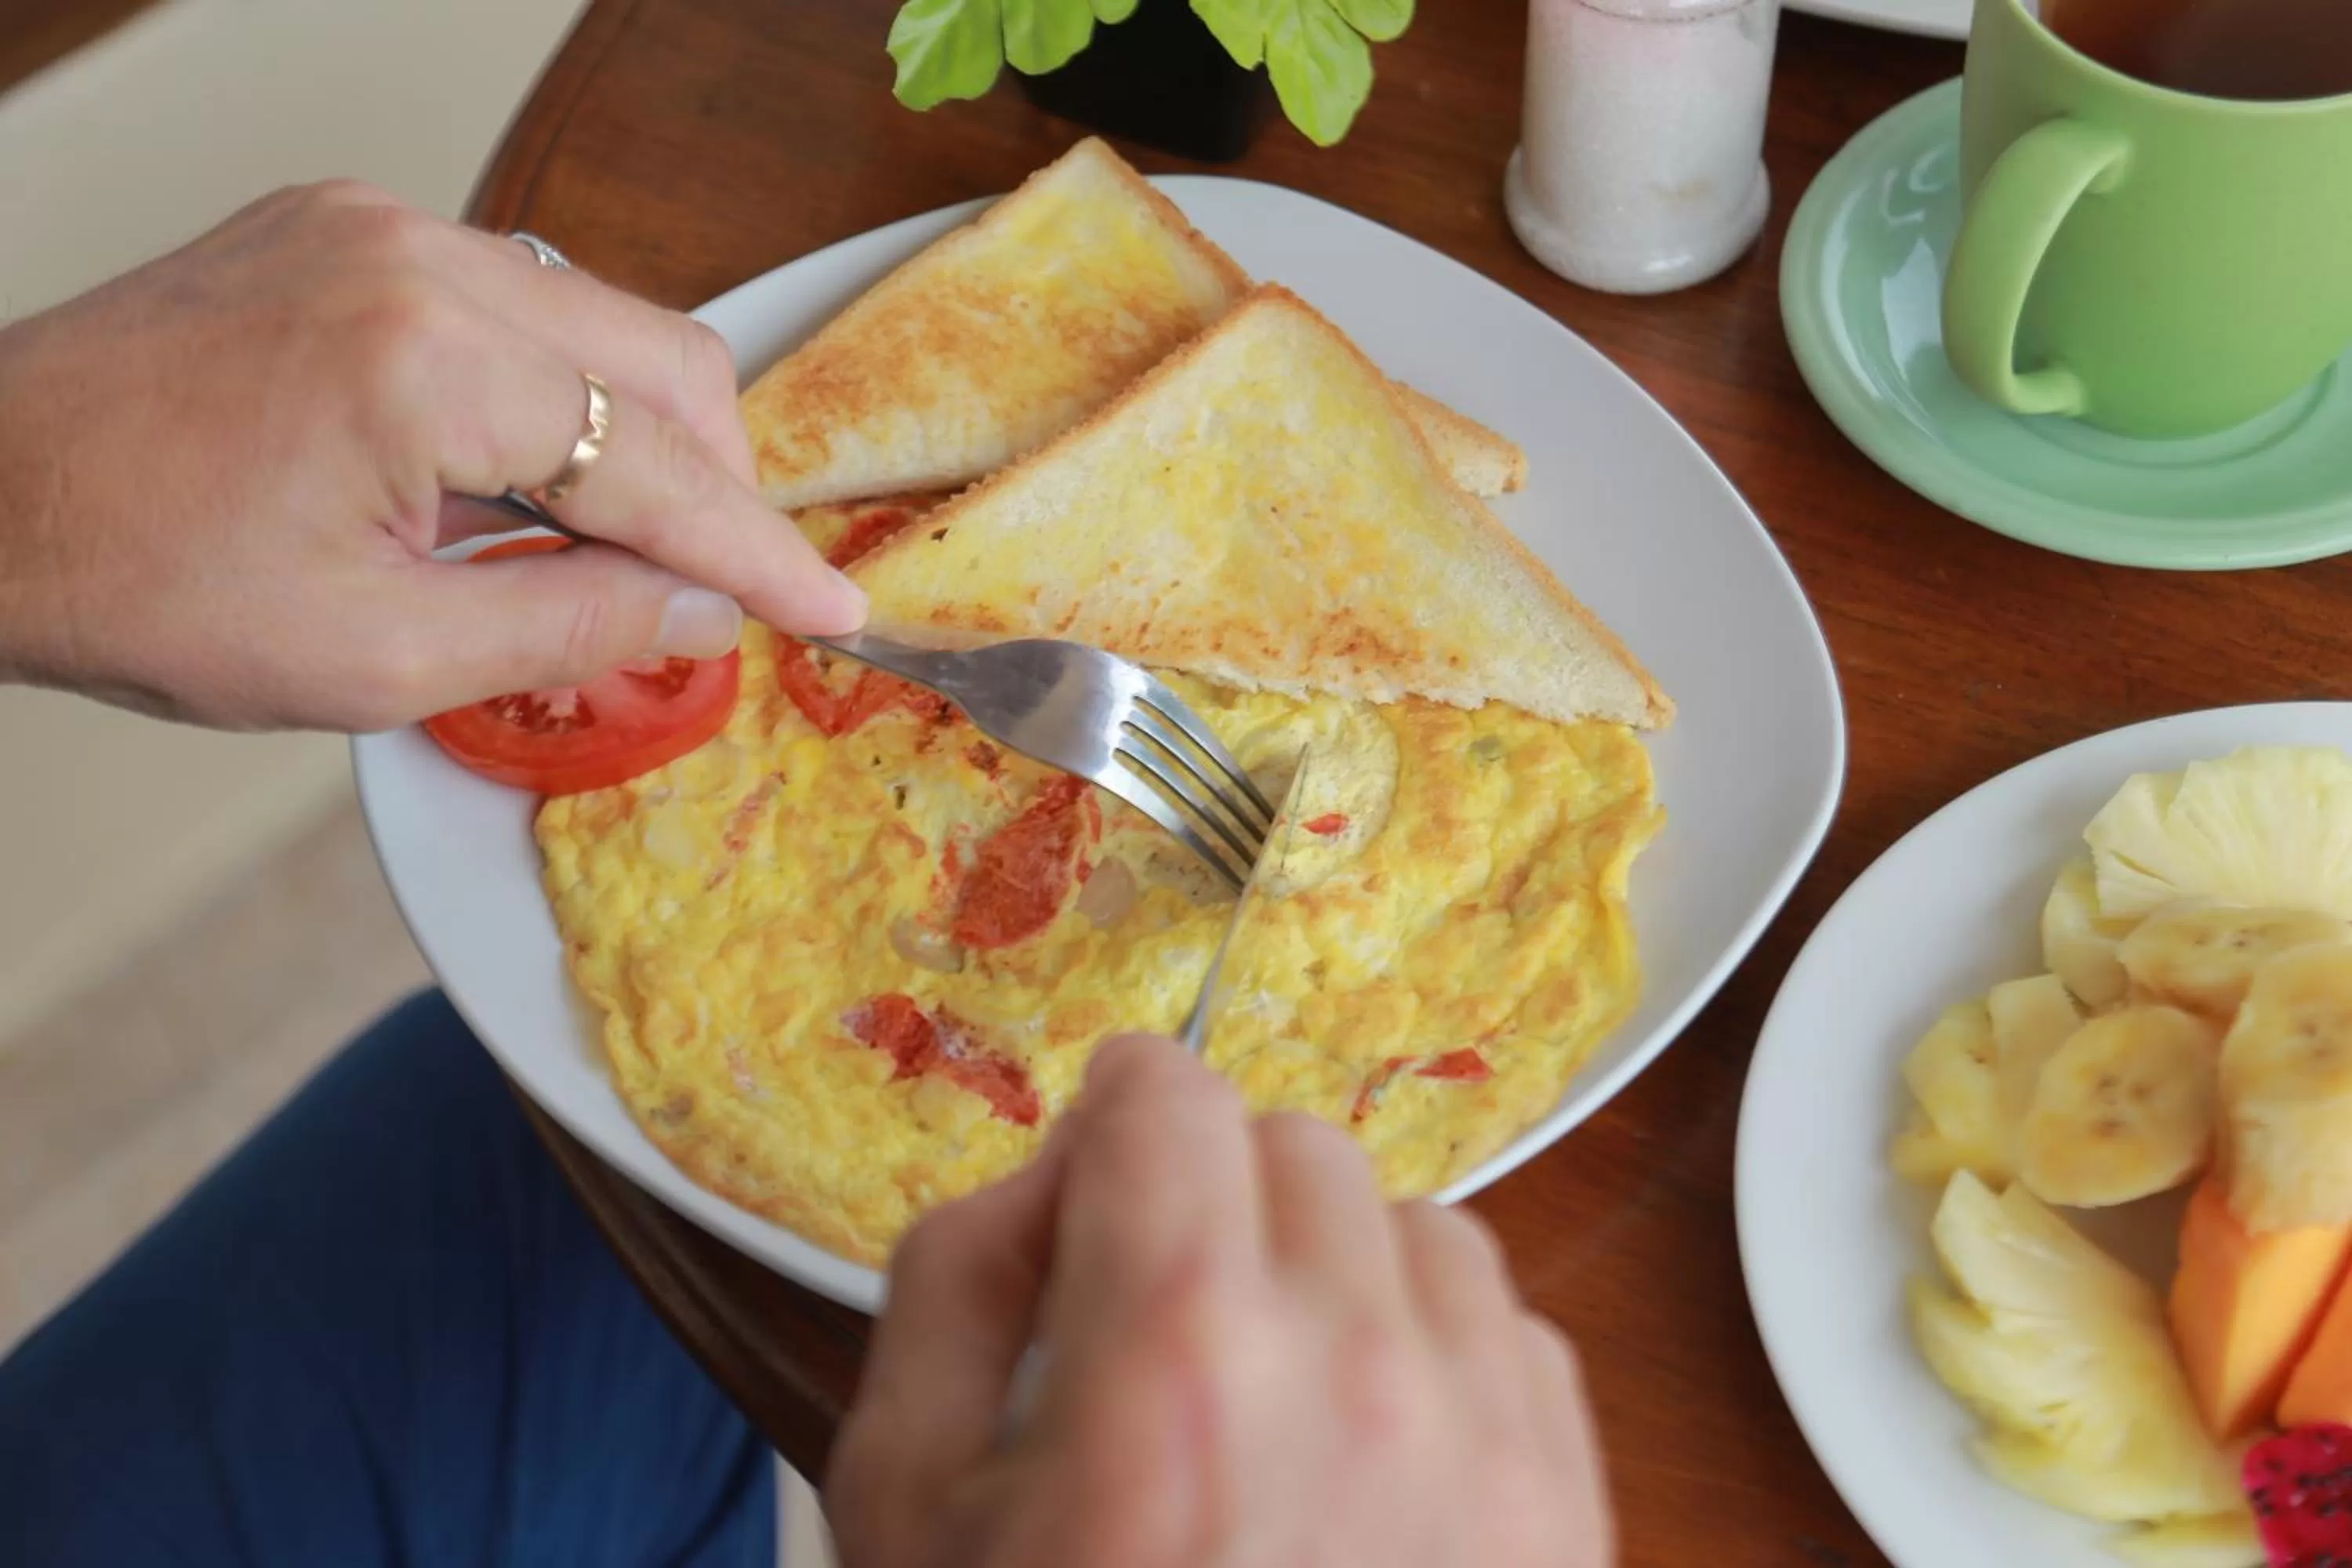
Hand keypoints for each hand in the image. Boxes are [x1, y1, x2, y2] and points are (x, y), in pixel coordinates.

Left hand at [0, 180, 864, 730]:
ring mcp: (379, 225)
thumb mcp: (374, 658)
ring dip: (635, 435)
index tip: (833, 608)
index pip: (657, 467)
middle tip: (718, 586)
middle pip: (664, 357)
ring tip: (612, 543)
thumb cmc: (137, 582)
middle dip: (713, 482)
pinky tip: (522, 472)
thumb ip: (567, 630)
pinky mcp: (346, 224)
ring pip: (600, 319)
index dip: (756, 554)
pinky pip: (515, 299)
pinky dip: (552, 390)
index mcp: (428, 362)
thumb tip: (700, 611)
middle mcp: (419, 256)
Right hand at [830, 1035, 1612, 1567]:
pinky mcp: (1569, 1508)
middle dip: (1212, 1197)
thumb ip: (953, 1282)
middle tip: (1161, 1313)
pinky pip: (1509, 1328)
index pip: (1170, 1093)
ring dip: (1335, 1267)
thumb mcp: (898, 1503)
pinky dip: (1433, 1350)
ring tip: (1275, 1393)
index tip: (1099, 1178)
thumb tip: (1052, 1180)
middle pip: (1293, 1144)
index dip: (1112, 1117)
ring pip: (1416, 1222)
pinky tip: (1367, 1454)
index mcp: (1178, 1354)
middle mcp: (1358, 1367)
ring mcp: (1489, 1438)